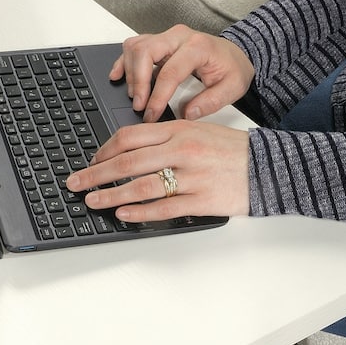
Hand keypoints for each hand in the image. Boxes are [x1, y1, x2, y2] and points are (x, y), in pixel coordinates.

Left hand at [66, 119, 249, 221]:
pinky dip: (140, 212)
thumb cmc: (233, 151)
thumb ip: (166, 138)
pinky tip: (123, 214)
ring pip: (141, 186)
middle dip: (94, 174)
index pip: (129, 137)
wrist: (271, 167)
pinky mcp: (201, 200)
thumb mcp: (198, 131)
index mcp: (178, 130)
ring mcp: (191, 177)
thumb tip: (130, 150)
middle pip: (127, 162)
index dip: (103, 151)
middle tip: (75, 183)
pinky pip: (164, 208)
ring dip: (111, 195)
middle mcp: (182, 150)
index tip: (90, 162)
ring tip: (92, 201)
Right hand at [110, 24, 254, 122]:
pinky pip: (134, 46)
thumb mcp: (232, 88)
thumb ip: (210, 102)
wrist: (234, 54)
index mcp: (198, 47)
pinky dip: (123, 61)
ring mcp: (167, 37)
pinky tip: (117, 76)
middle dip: (137, 82)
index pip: (169, 72)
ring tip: (135, 96)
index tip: (151, 115)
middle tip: (139, 105)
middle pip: (145, 52)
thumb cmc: (231, 68)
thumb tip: (187, 114)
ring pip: (136, 47)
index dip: (157, 97)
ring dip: (129, 73)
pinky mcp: (158, 41)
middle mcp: (179, 37)